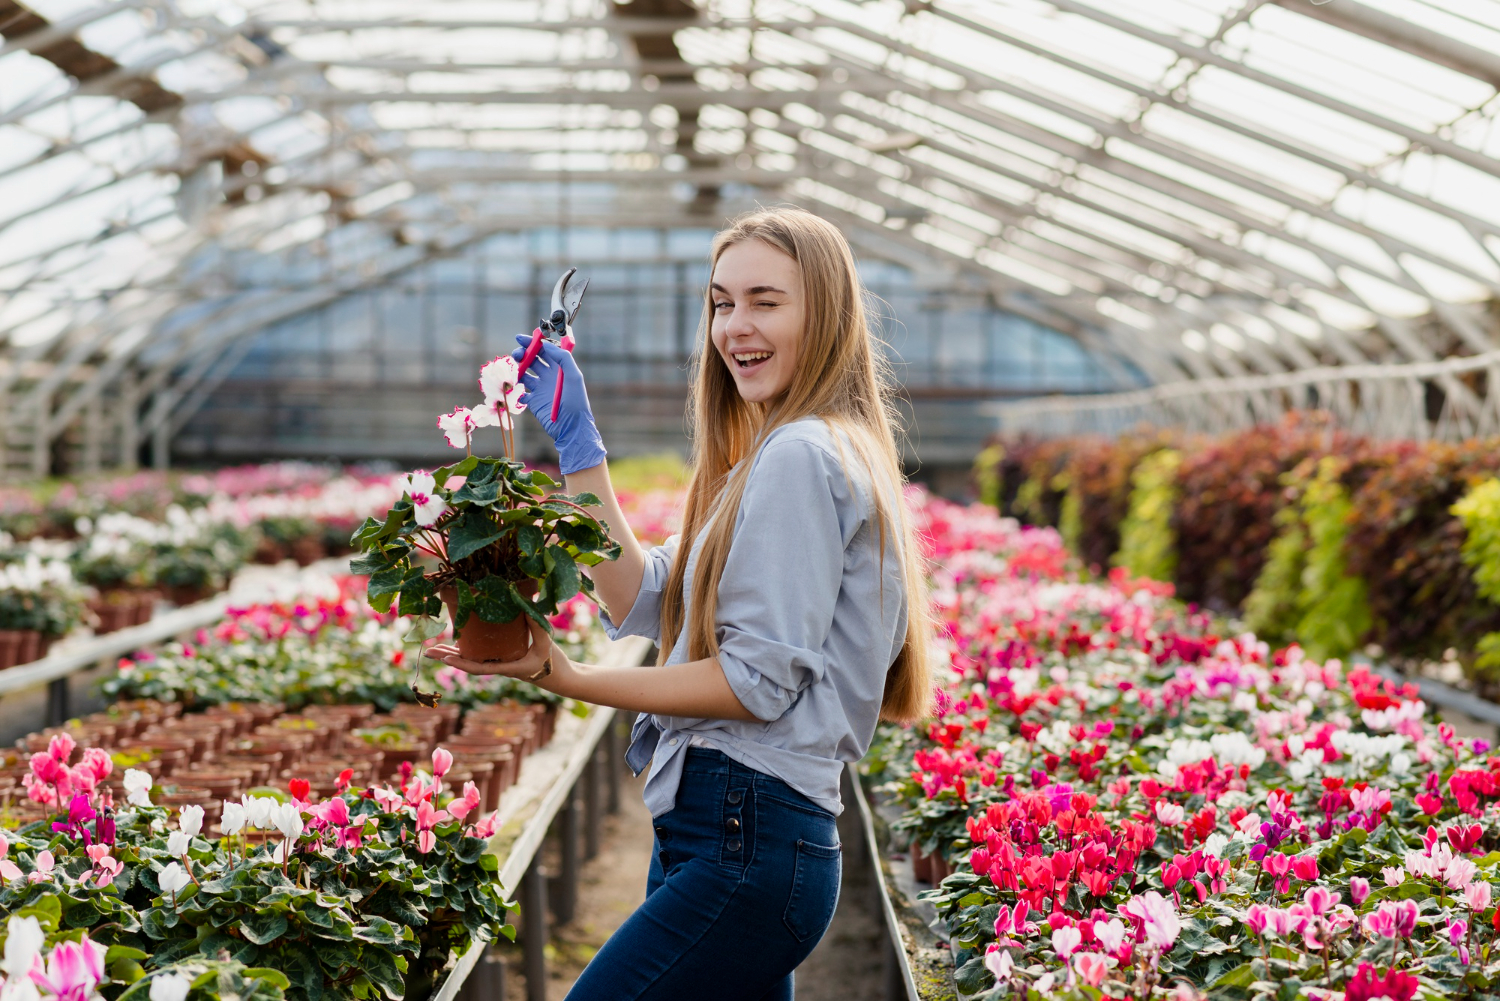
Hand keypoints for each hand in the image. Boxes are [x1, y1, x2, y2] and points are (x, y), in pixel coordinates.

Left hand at [425, 617, 564, 680]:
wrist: (560, 676)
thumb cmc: (553, 663)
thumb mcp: (546, 642)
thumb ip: (535, 623)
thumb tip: (522, 600)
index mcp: (507, 667)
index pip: (479, 668)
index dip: (462, 663)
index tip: (445, 659)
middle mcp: (499, 666)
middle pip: (468, 664)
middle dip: (447, 658)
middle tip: (428, 651)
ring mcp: (499, 663)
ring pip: (471, 659)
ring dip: (452, 654)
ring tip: (434, 648)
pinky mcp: (503, 659)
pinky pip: (480, 655)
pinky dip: (467, 649)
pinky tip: (459, 642)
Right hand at [510, 335, 606, 474]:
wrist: (571, 428)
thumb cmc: (576, 402)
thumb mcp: (574, 377)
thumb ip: (563, 358)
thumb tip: (547, 345)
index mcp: (560, 368)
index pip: (545, 350)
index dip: (533, 343)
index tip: (520, 338)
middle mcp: (549, 376)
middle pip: (532, 359)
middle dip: (522, 354)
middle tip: (516, 354)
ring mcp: (541, 388)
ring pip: (524, 373)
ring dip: (517, 369)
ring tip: (515, 370)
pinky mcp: (534, 401)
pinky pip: (521, 392)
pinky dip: (515, 389)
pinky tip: (516, 388)